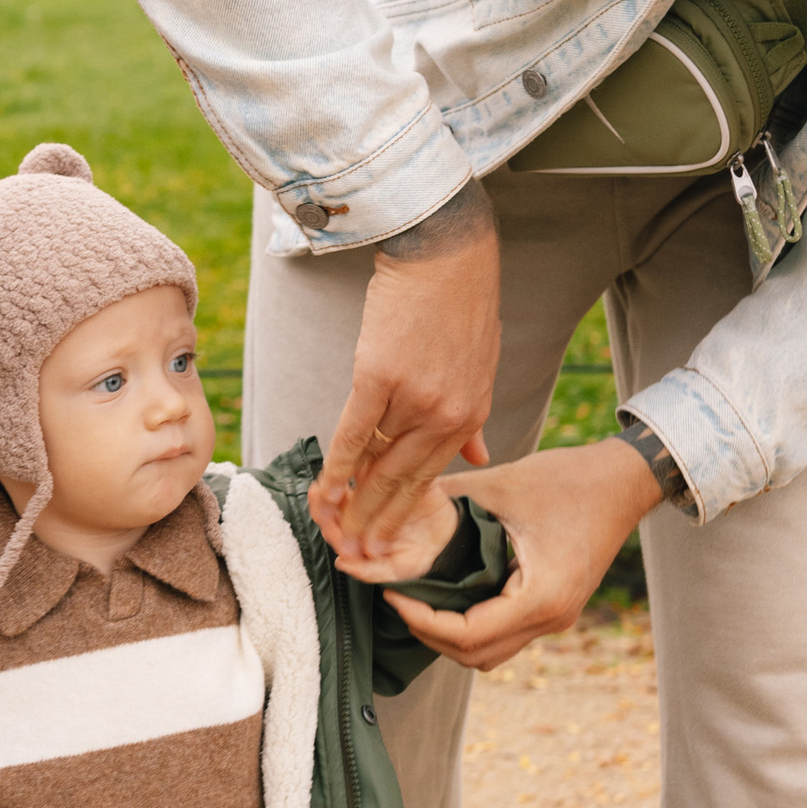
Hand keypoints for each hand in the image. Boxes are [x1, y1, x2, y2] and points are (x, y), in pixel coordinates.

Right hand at [311, 191, 500, 568]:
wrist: (444, 253)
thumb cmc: (458, 303)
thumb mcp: (482, 365)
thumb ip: (473, 418)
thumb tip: (478, 456)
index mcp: (470, 414)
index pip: (431, 477)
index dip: (403, 512)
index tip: (386, 539)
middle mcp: (445, 414)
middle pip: (403, 482)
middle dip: (377, 522)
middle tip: (356, 553)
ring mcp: (413, 398)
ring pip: (376, 464)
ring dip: (352, 503)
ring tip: (335, 530)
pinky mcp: (379, 376)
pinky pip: (352, 433)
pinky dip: (336, 465)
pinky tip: (324, 488)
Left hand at [384, 439, 661, 671]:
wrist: (625, 480)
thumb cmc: (571, 478)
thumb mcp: (502, 485)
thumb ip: (447, 500)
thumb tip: (394, 508)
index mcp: (542, 596)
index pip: (467, 635)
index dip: (421, 620)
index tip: (393, 593)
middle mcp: (552, 618)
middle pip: (475, 655)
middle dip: (429, 632)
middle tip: (397, 596)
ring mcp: (556, 618)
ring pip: (489, 652)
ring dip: (449, 634)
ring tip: (417, 597)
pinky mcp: (554, 608)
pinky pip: (503, 633)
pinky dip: (470, 625)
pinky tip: (447, 592)